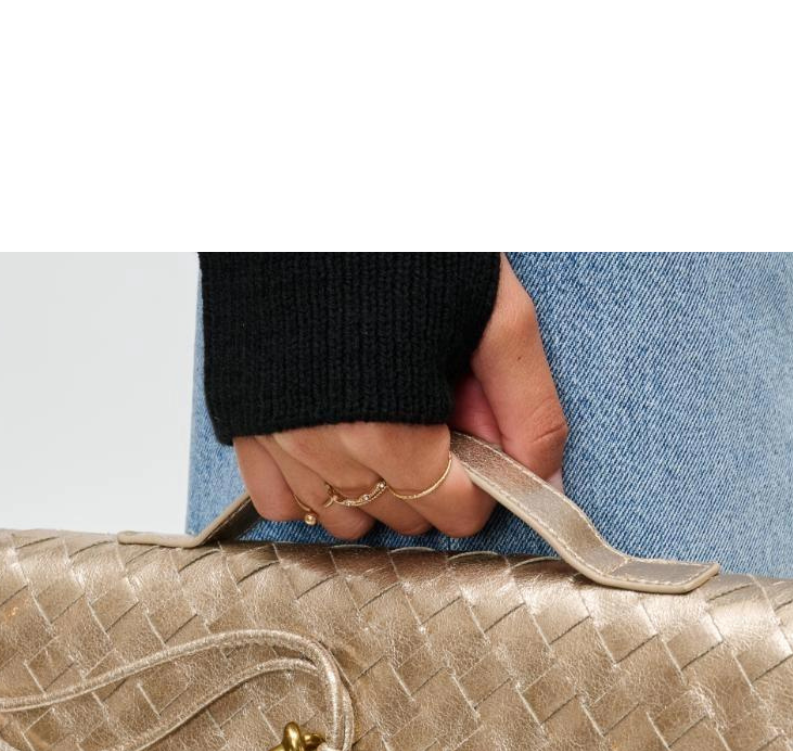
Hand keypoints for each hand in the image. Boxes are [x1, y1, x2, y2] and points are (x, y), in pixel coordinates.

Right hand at [232, 255, 567, 539]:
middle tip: (437, 415)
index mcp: (394, 429)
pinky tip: (336, 445)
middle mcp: (328, 448)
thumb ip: (527, 405)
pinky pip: (279, 501)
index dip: (480, 483)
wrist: (306, 191)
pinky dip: (311, 489)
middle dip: (432, 482)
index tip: (480, 444)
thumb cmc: (402, 243)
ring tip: (389, 430)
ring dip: (374, 492)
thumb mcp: (494, 314)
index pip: (452, 511)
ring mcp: (280, 441)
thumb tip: (547, 478)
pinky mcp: (245, 424)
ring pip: (341, 517)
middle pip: (401, 517)